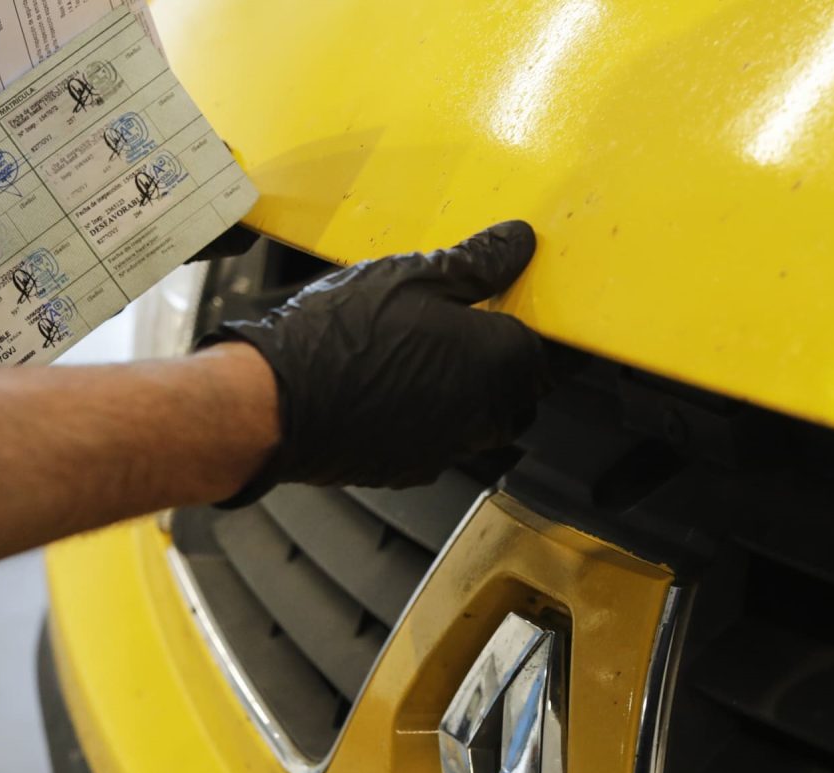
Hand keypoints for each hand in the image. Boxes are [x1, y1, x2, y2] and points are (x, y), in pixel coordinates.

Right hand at [200, 220, 547, 504]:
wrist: (278, 403)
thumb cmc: (343, 339)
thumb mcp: (413, 275)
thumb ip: (476, 261)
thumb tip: (515, 243)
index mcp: (501, 362)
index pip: (555, 348)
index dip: (541, 325)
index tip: (522, 306)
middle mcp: (485, 414)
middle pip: (521, 390)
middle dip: (507, 361)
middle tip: (471, 324)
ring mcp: (448, 448)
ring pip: (480, 420)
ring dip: (467, 391)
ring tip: (424, 354)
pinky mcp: (409, 469)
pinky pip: (438, 440)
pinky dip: (427, 416)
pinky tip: (390, 387)